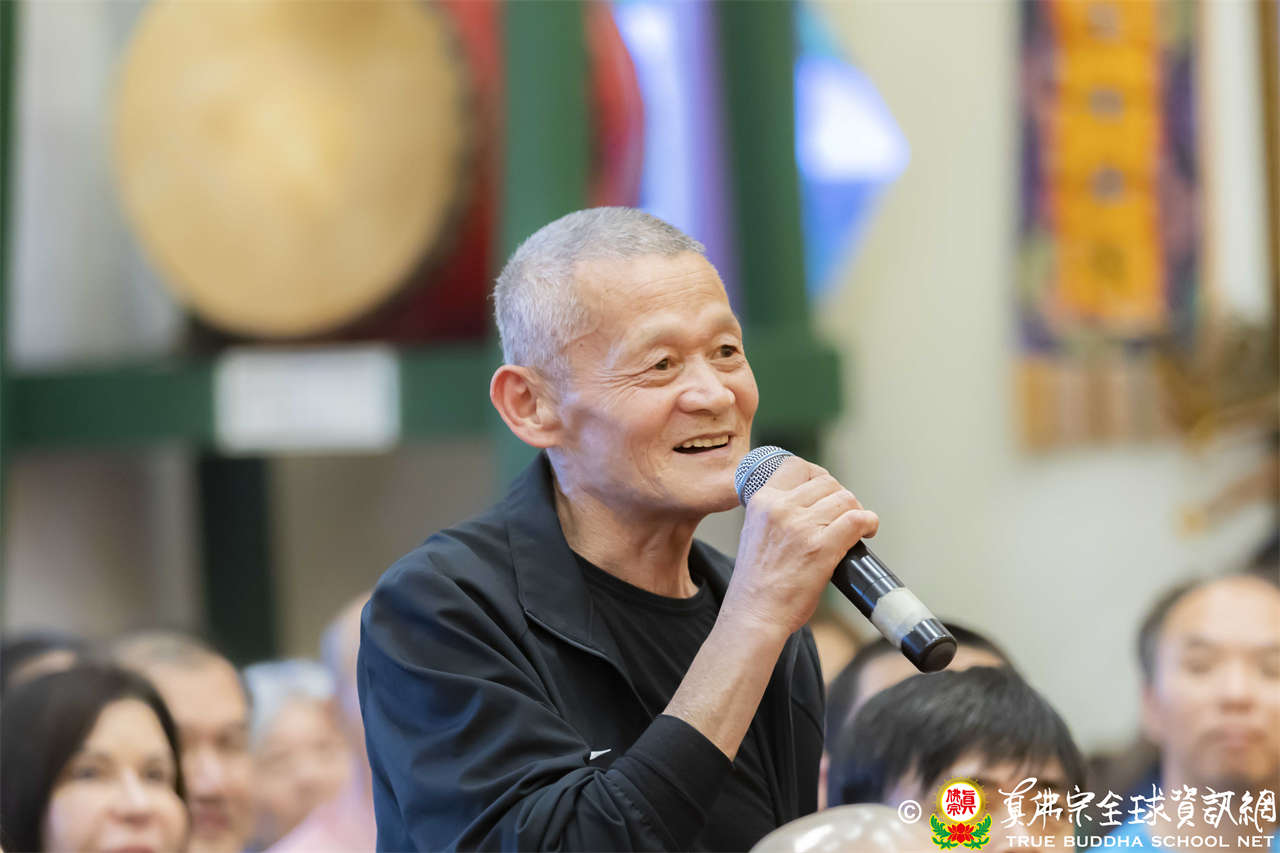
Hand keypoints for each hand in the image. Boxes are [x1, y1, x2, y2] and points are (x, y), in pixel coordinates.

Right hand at [722, 456, 878, 636]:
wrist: (754, 613)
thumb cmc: (756, 582)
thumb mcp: (754, 532)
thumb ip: (775, 512)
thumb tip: (808, 502)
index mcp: (762, 501)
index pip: (796, 466)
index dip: (818, 475)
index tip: (826, 490)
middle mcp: (781, 508)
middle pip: (826, 482)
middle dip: (839, 497)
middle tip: (842, 516)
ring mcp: (802, 526)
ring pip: (845, 499)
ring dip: (855, 511)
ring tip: (855, 526)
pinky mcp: (822, 547)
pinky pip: (858, 520)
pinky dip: (868, 523)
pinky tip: (867, 532)